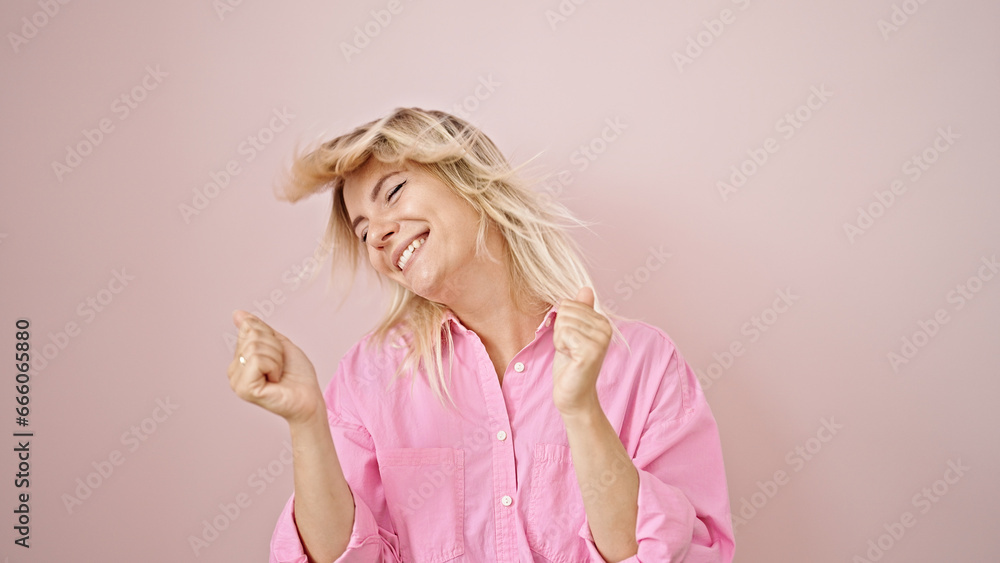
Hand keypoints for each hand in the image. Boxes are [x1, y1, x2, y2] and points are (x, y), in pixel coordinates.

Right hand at [227, 310, 324, 424]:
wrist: (309, 398)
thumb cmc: (297, 374)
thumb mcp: (279, 344)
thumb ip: (258, 329)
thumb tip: (237, 314)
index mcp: (240, 359)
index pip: (249, 328)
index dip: (271, 337)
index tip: (279, 356)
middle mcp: (233, 371)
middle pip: (252, 336)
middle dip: (275, 348)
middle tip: (281, 367)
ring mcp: (237, 381)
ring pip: (255, 347)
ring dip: (276, 358)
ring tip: (279, 374)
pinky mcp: (244, 389)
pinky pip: (258, 360)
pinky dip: (274, 367)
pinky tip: (275, 381)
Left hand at [551, 287, 611, 416]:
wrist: (573, 394)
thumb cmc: (570, 364)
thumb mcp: (572, 332)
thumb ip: (580, 311)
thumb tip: (586, 288)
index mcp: (603, 321)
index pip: (569, 303)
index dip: (562, 323)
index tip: (571, 341)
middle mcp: (606, 328)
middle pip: (566, 311)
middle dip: (560, 331)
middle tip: (569, 349)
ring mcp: (600, 339)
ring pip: (564, 322)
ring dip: (560, 340)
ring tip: (570, 354)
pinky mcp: (591, 351)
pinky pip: (564, 334)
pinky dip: (560, 347)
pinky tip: (570, 358)